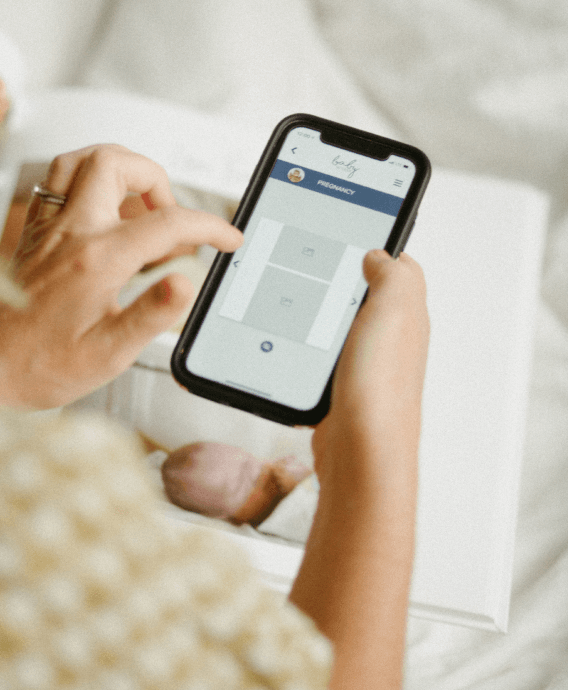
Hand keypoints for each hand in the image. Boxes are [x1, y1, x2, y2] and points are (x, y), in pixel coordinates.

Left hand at [0, 145, 242, 408]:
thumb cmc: (42, 365)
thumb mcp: (110, 353)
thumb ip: (152, 314)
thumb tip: (185, 282)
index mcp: (97, 260)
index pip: (167, 223)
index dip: (208, 227)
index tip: (227, 239)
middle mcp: (70, 232)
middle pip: (116, 163)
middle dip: (157, 178)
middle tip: (170, 215)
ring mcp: (48, 228)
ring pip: (81, 161)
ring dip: (119, 170)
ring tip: (139, 204)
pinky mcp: (34, 233)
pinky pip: (57, 181)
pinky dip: (88, 182)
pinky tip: (102, 213)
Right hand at [290, 250, 428, 689]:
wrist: (361, 456)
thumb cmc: (380, 390)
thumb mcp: (394, 311)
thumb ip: (394, 274)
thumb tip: (381, 254)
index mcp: (405, 313)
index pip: (393, 267)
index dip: (370, 247)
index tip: (341, 233)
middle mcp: (387, 337)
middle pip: (358, 293)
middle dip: (333, 278)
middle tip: (304, 262)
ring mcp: (361, 363)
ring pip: (333, 324)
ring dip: (312, 312)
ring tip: (286, 298)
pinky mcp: (338, 386)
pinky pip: (317, 354)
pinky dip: (301, 345)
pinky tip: (283, 342)